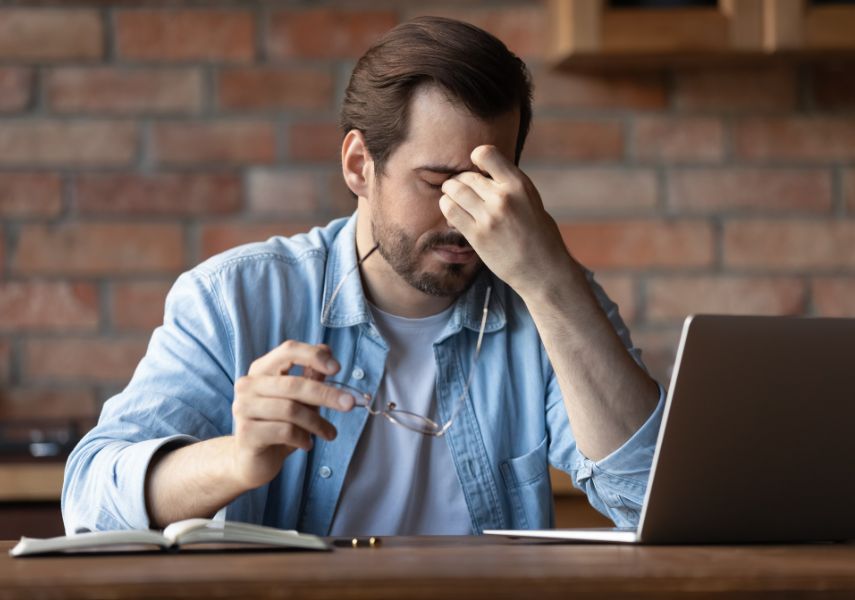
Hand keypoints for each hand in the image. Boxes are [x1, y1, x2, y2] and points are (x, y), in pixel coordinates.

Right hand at [230, 340, 353, 489]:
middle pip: (293, 384)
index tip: (337, 368)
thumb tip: (328, 351)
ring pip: (291, 410)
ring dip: (317, 422)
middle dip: (326, 394)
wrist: (252, 461)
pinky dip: (303, 438)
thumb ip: (310, 376)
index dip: (314, 356)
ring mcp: (243, 408)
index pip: (288, 350)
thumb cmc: (277, 425)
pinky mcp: (246, 433)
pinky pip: (284, 431)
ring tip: (329, 433)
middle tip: (350, 404)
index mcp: (261, 369)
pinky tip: (307, 444)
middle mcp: (248, 385)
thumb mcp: (299, 399)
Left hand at [438, 145, 574, 294]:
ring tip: (453, 199)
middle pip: (466, 176)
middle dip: (460, 182)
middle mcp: (503, 198)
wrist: (543, 270)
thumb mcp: (532, 201)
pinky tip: (454, 215)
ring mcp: (489, 217)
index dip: (477, 158)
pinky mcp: (477, 236)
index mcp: (519, 185)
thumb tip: (483, 174)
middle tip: (461, 191)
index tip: (478, 169)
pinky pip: (450, 211)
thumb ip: (510, 186)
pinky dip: (448, 209)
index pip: (486, 154)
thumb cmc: (539, 236)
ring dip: (449, 193)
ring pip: (454, 191)